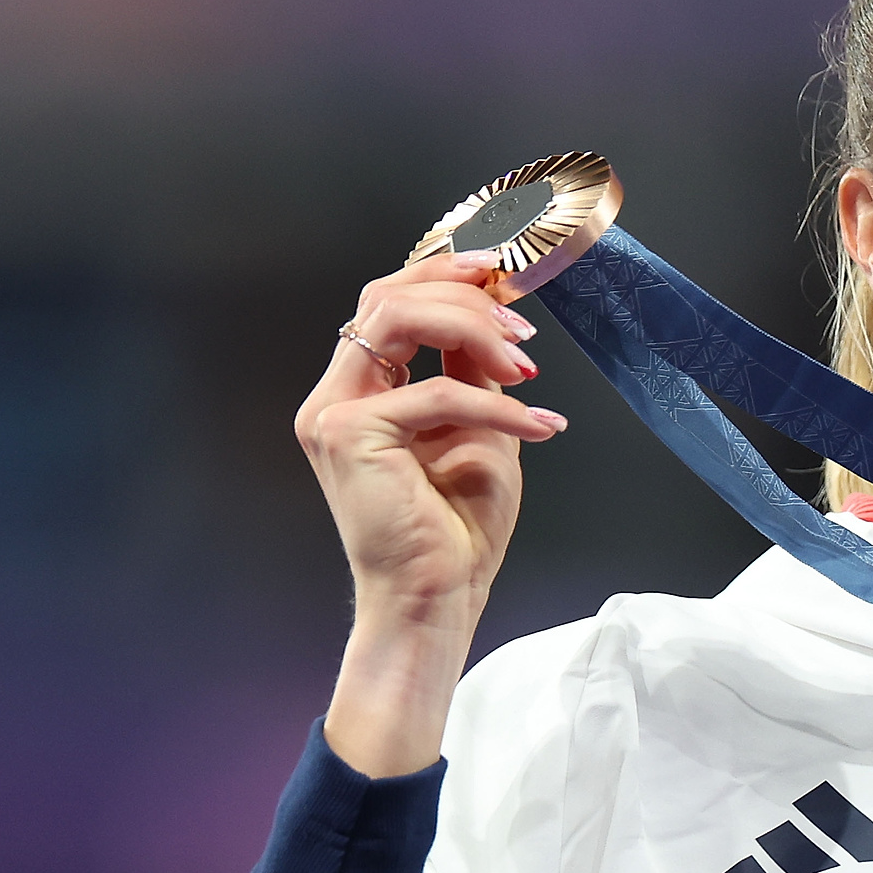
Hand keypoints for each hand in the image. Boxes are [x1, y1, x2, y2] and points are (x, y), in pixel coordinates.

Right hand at [296, 250, 563, 773]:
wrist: (438, 598)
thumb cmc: (457, 530)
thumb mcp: (480, 430)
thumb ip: (475, 373)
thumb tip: (496, 315)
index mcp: (360, 391)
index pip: (389, 302)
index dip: (445, 275)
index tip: (505, 275)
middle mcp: (336, 396)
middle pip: (386, 295)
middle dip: (460, 291)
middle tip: (520, 315)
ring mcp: (333, 415)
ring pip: (395, 319)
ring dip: (472, 328)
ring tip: (527, 362)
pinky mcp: (349, 437)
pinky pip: (434, 394)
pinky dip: (496, 405)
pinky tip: (539, 423)